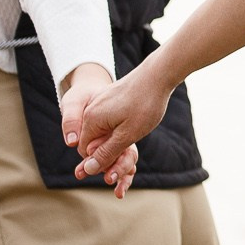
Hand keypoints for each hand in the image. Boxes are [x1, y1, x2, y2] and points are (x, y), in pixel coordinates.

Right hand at [59, 64, 139, 196]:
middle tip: (132, 154)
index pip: (86, 151)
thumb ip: (106, 153)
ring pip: (104, 132)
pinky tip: (137, 125)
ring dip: (118, 142)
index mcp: (90, 120)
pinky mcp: (111, 101)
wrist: (158, 74)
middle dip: (110, 153)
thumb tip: (87, 170)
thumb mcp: (127, 134)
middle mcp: (91, 112)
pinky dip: (121, 129)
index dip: (101, 161)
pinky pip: (111, 122)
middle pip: (94, 142)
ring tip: (138, 135)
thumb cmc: (145, 105)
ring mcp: (101, 105)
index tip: (122, 162)